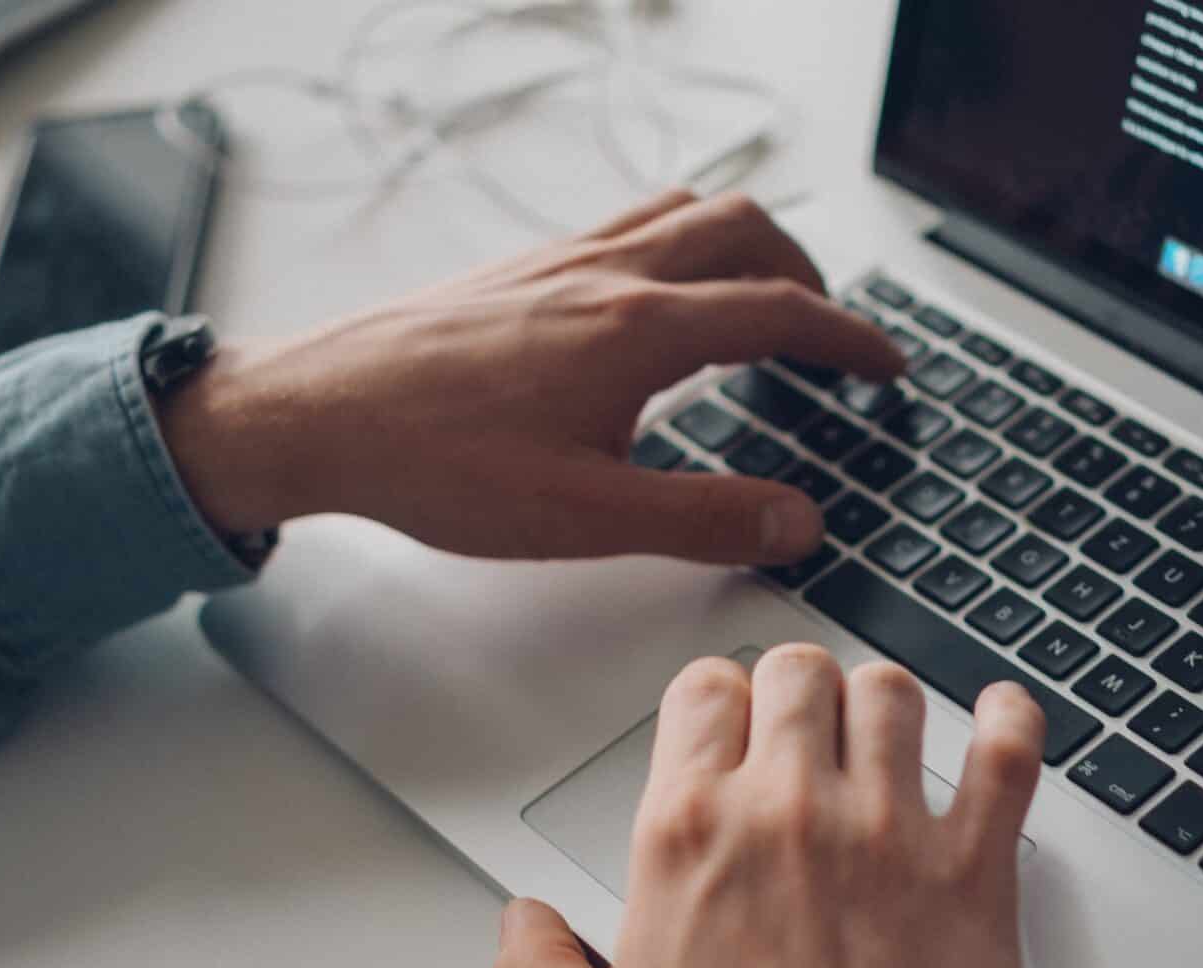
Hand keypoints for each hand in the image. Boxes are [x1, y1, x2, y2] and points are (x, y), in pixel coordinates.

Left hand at [156, 191, 904, 565]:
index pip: (779, 311)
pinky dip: (680, 244)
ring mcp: (561, 260)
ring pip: (686, 212)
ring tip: (767, 299)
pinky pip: (628, 224)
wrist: (316, 414)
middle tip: (833, 332)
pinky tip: (661, 300)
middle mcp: (606, 273)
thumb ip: (704, 519)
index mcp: (637, 330)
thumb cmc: (433, 463)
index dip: (849, 338)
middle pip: (745, 230)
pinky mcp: (521, 269)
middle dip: (809, 273)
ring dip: (747, 244)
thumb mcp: (585, 518)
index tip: (886, 366)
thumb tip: (796, 520)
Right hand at [486, 648, 1046, 967]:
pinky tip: (999, 721)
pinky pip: (1008, 754)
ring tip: (886, 738)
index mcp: (689, 836)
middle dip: (800, 694)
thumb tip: (523, 927)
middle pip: (800, 676)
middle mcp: (788, 813)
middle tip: (808, 734)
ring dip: (885, 708)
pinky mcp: (976, 874)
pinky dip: (1009, 722)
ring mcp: (890, 835)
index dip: (719, 704)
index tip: (731, 726)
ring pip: (893, 697)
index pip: (704, 693)